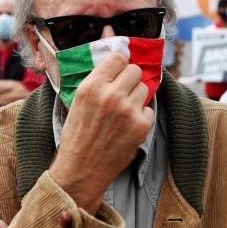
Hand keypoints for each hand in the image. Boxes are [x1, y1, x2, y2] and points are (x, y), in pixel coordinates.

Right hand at [49, 53, 153, 212]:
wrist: (81, 169)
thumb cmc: (77, 137)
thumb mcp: (77, 102)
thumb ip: (96, 82)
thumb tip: (116, 62)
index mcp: (91, 86)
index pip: (118, 58)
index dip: (119, 66)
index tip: (118, 74)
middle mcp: (110, 95)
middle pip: (135, 70)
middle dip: (130, 81)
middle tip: (122, 94)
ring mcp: (128, 110)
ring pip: (144, 88)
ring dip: (136, 98)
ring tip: (123, 112)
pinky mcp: (141, 126)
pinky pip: (149, 110)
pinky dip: (141, 117)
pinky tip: (127, 127)